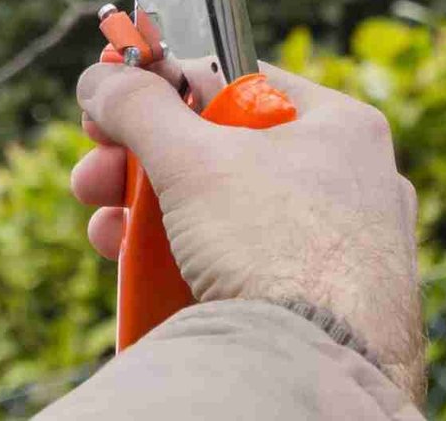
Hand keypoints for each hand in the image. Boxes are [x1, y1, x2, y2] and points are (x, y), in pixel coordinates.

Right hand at [72, 61, 424, 398]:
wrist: (320, 368)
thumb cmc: (278, 249)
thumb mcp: (194, 162)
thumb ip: (140, 108)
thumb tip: (103, 77)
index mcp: (341, 125)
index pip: (240, 82)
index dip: (168, 88)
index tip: (115, 100)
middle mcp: (353, 180)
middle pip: (225, 152)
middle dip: (143, 164)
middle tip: (93, 176)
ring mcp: (343, 246)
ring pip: (230, 214)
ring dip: (153, 217)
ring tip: (104, 232)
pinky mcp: (325, 304)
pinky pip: (250, 267)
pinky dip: (191, 264)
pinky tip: (139, 275)